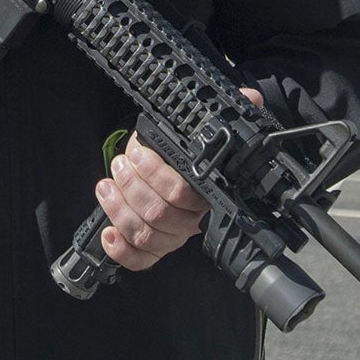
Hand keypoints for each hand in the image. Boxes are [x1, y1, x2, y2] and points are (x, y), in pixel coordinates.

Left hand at [95, 88, 265, 271]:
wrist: (168, 170)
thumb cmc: (183, 153)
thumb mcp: (200, 130)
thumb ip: (224, 115)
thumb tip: (251, 98)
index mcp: (206, 194)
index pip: (184, 193)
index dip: (157, 175)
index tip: (138, 152)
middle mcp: (190, 220)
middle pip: (160, 215)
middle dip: (133, 187)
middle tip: (121, 165)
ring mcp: (171, 236)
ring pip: (146, 235)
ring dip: (120, 209)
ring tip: (107, 185)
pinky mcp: (152, 249)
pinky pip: (141, 261)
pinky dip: (122, 252)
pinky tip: (109, 233)